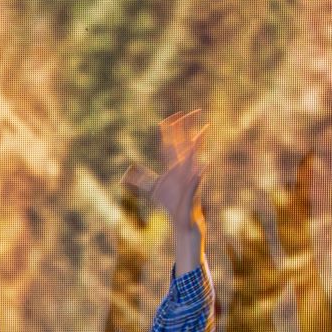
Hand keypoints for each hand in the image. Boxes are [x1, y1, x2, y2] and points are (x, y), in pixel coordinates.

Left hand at [124, 110, 207, 269]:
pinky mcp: (192, 191)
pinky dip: (199, 174)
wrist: (182, 219)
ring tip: (204, 129)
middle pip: (183, 144)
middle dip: (185, 129)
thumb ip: (142, 179)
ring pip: (194, 158)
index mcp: (173, 166)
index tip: (167, 119)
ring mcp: (189, 177)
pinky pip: (196, 181)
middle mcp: (183, 168)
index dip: (168, 133)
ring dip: (197, 145)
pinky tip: (204, 166)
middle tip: (188, 112)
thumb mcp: (152, 189)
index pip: (169, 145)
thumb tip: (127, 174)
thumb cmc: (170, 203)